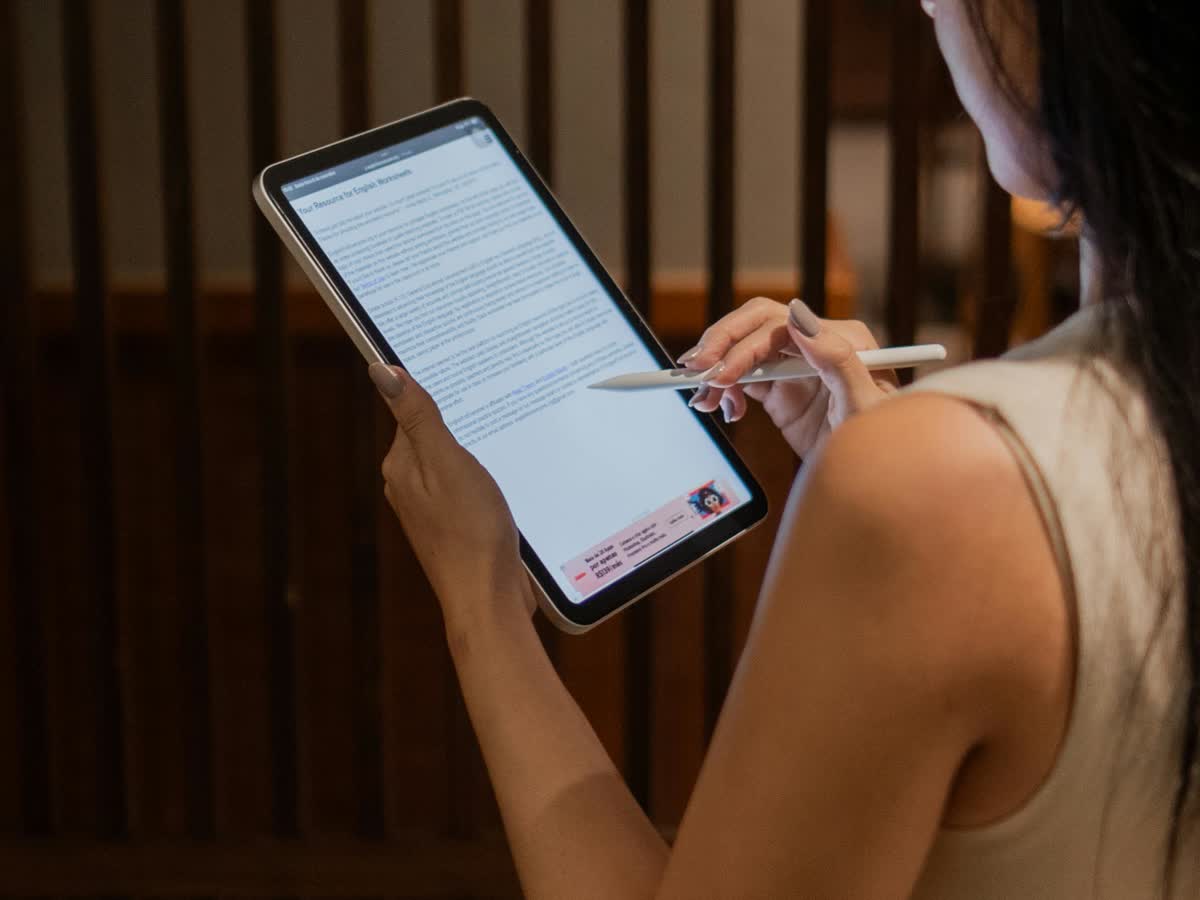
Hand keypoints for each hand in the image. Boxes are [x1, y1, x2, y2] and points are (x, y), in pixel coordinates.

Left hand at [370, 363, 535, 626]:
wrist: (488, 597)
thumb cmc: (469, 533)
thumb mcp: (448, 463)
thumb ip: (418, 416)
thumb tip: (381, 370)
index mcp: (402, 467)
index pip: (413, 412)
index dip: (440, 394)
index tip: (469, 378)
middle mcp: (409, 486)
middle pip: (434, 436)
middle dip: (462, 422)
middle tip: (497, 403)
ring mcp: (431, 509)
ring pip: (453, 462)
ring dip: (477, 451)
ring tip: (505, 441)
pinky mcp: (454, 526)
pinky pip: (466, 487)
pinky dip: (485, 477)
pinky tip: (506, 480)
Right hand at [678, 297, 897, 457]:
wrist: (877, 482)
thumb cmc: (883, 445)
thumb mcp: (866, 406)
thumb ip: (838, 359)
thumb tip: (800, 317)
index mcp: (842, 340)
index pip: (780, 325)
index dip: (744, 345)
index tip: (721, 373)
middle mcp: (817, 345)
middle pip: (756, 326)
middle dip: (721, 346)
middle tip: (694, 372)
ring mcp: (797, 366)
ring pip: (744, 349)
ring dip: (718, 370)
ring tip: (705, 401)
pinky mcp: (782, 389)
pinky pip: (744, 377)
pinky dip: (726, 389)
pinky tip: (723, 409)